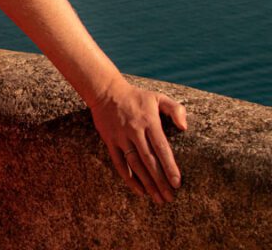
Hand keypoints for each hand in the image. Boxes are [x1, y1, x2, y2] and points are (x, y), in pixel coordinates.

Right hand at [88, 75, 187, 204]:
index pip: (161, 148)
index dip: (169, 166)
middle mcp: (135, 131)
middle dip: (160, 181)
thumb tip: (184, 127)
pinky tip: (139, 190)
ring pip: (135, 164)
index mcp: (149, 121)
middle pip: (149, 160)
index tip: (177, 183)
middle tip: (169, 198)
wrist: (105, 91)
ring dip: (146, 183)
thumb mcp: (158, 97)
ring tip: (157, 198)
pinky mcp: (110, 141)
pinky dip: (128, 178)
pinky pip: (119, 163)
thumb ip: (175, 109)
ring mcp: (121, 137)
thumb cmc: (136, 97)